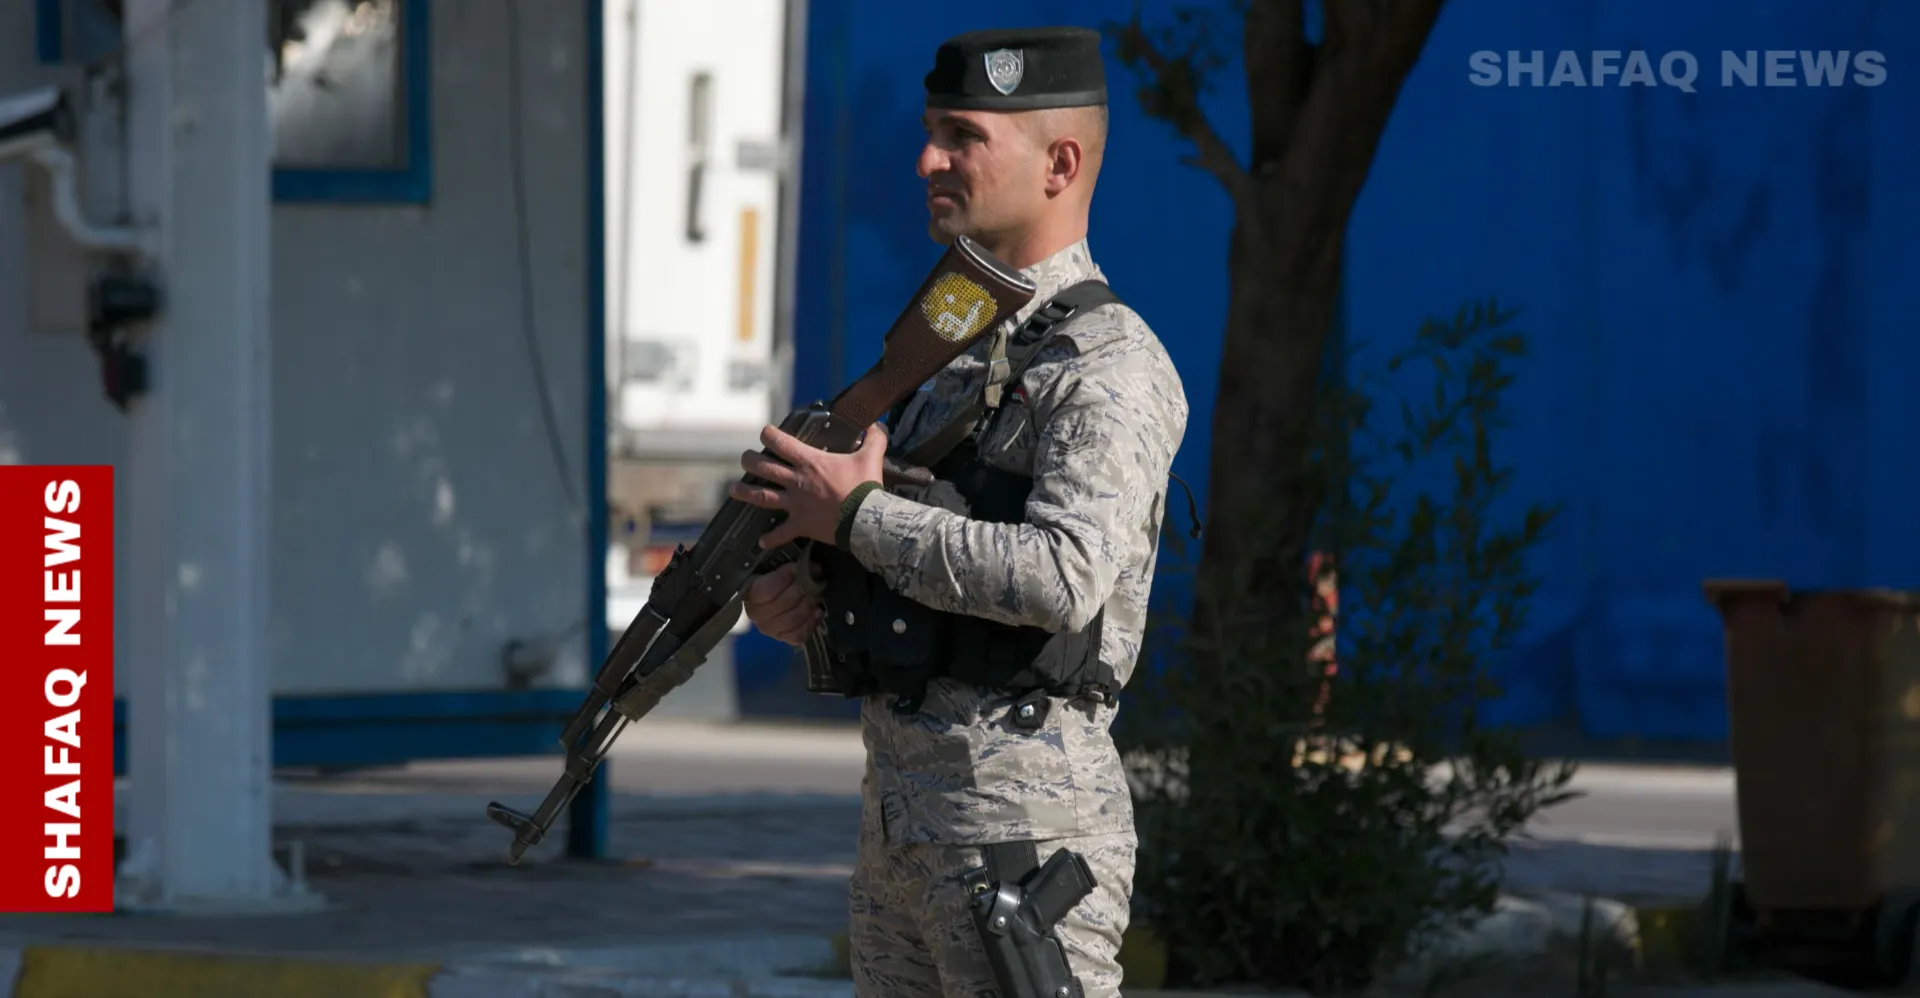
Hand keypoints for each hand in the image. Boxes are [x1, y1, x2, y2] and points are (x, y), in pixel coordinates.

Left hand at [729, 422, 886, 549]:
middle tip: (744, 458)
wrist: (865, 519)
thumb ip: (873, 438)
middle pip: (765, 467)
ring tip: (733, 490)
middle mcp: (797, 481)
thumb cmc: (864, 487)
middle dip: (751, 460)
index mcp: (810, 462)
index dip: (769, 434)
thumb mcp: (871, 456)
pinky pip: (782, 533)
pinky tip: (762, 541)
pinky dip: (771, 538)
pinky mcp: (800, 524)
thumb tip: (876, 425)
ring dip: (746, 493)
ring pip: (763, 496)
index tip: (764, 432)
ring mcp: (795, 504)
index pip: (782, 443)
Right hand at [743, 561, 821, 645]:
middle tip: (812, 581)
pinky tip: (816, 611)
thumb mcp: (776, 566)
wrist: (779, 596)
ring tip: (814, 596)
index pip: (766, 590)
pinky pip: (798, 635)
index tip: (796, 568)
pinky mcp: (783, 638)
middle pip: (783, 604)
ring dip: (807, 605)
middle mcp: (756, 615)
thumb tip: (804, 563)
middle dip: (801, 590)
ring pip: (792, 620)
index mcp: (750, 594)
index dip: (784, 578)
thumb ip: (783, 564)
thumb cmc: (778, 578)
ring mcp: (770, 629)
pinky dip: (811, 622)